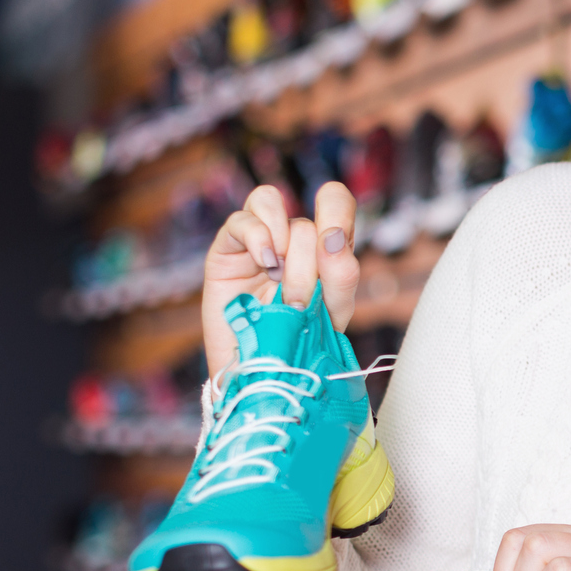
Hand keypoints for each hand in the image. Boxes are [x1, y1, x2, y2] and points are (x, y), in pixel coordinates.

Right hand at [202, 181, 360, 375]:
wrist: (257, 368)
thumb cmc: (298, 340)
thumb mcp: (332, 312)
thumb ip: (342, 275)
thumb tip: (333, 236)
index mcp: (324, 248)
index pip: (335, 202)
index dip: (336, 208)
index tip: (333, 242)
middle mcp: (292, 238)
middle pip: (306, 222)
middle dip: (308, 265)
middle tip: (298, 300)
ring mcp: (259, 240)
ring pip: (272, 205)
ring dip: (282, 246)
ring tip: (276, 278)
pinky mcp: (228, 248)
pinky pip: (243, 220)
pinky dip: (257, 238)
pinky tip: (263, 265)